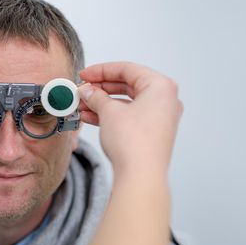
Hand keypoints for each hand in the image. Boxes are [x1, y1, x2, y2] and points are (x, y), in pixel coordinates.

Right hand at [77, 62, 182, 176]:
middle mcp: (164, 100)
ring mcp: (159, 117)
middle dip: (100, 88)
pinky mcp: (151, 132)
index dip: (101, 71)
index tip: (84, 74)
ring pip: (126, 102)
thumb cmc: (134, 142)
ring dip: (102, 103)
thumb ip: (96, 96)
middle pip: (127, 85)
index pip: (127, 69)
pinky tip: (89, 117)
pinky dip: (110, 115)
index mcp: (160, 86)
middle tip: (82, 90)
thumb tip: (87, 91)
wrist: (141, 175)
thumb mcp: (109, 112)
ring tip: (81, 105)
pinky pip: (128, 116)